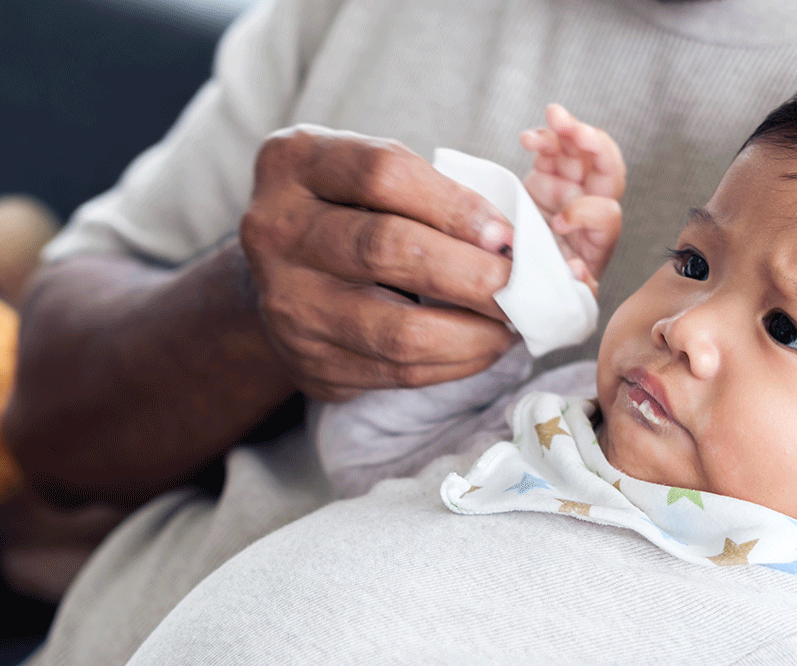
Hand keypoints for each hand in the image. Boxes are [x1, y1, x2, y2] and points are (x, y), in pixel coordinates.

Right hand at [240, 126, 519, 400]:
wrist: (284, 275)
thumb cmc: (349, 210)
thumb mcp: (368, 175)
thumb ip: (428, 191)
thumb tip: (511, 242)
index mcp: (294, 163)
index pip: (384, 174)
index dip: (456, 205)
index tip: (507, 234)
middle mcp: (275, 230)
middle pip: (387, 248)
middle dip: (472, 272)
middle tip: (521, 285)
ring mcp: (285, 301)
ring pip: (395, 328)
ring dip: (472, 332)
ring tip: (511, 323)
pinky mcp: (307, 360)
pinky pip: (396, 372)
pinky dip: (454, 363)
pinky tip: (482, 346)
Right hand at [520, 103, 625, 295]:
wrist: (512, 274)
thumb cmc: (539, 287)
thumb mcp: (555, 293)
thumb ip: (570, 287)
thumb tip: (578, 274)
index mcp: (595, 240)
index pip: (607, 215)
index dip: (585, 213)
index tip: (559, 223)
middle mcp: (588, 209)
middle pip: (607, 170)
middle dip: (596, 147)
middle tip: (578, 132)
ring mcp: (570, 188)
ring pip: (582, 149)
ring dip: (571, 129)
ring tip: (554, 115)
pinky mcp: (548, 175)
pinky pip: (555, 147)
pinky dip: (545, 137)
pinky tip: (527, 139)